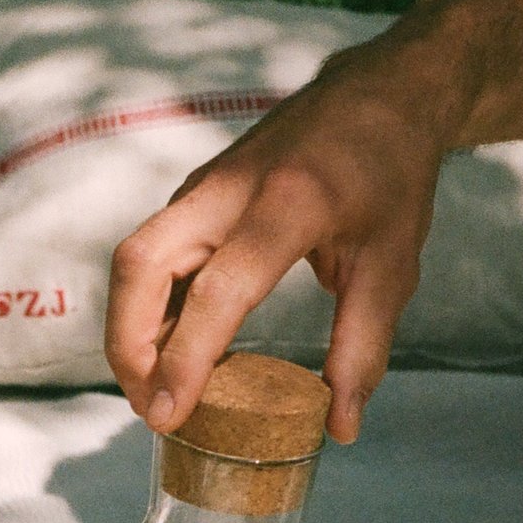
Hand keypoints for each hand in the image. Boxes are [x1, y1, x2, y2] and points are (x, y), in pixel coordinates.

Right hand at [105, 43, 449, 444]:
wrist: (381, 96)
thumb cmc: (391, 176)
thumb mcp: (394, 265)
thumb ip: (362, 347)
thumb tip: (342, 426)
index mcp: (288, 202)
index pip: (219, 290)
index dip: (186, 359)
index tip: (168, 415)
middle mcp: (230, 189)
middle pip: (141, 266)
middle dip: (129, 345)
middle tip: (150, 408)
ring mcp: (204, 188)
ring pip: (136, 260)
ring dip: (131, 330)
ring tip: (155, 390)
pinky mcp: (195, 196)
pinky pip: (154, 256)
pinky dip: (150, 308)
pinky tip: (172, 351)